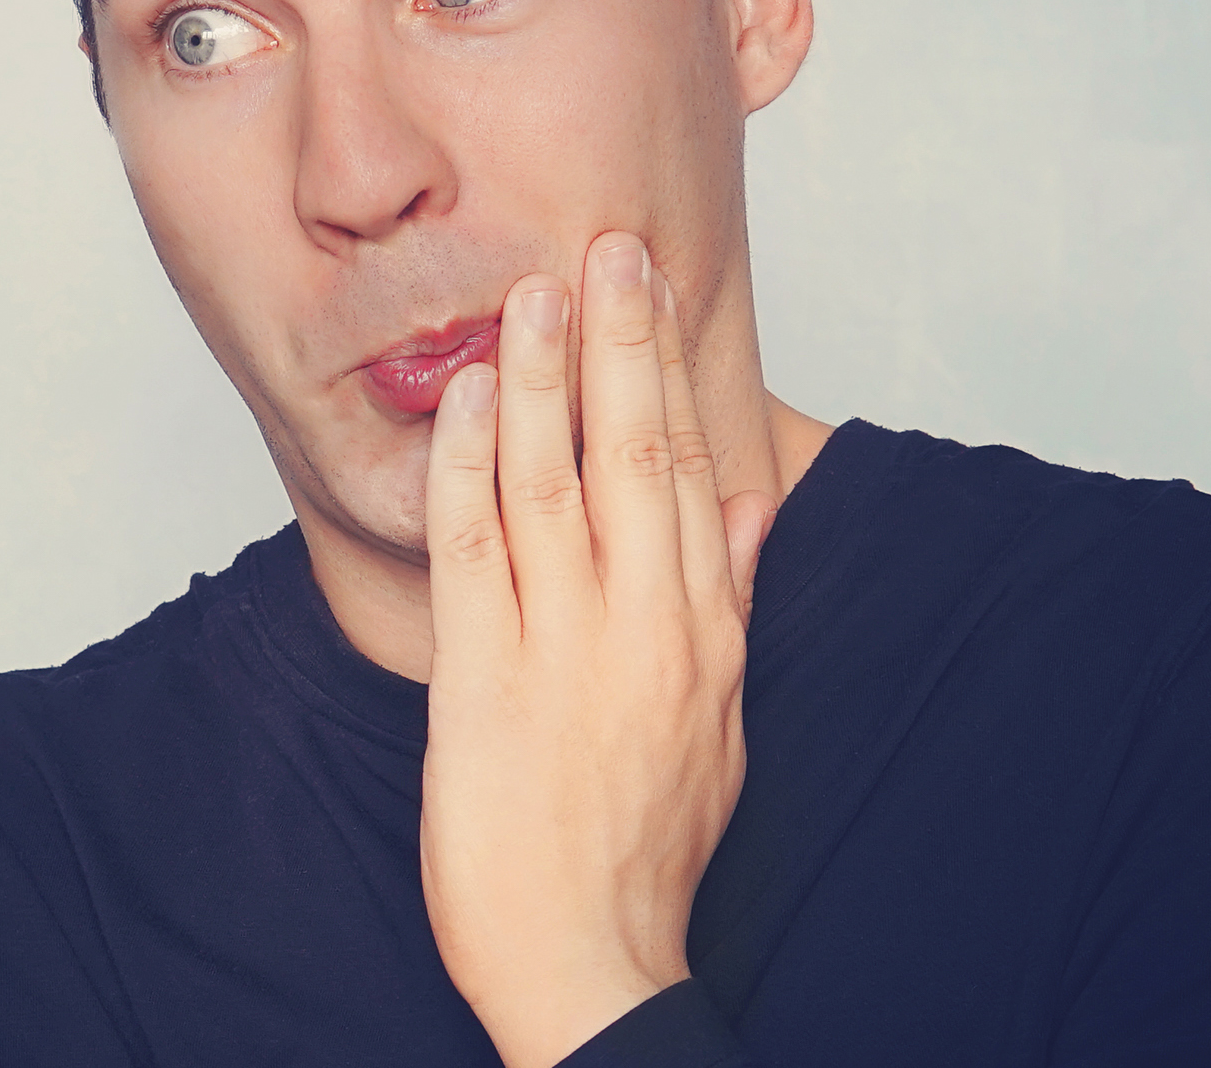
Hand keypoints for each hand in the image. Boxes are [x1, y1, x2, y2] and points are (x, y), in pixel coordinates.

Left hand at [417, 234, 774, 1067]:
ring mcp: (562, 650)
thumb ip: (729, 600)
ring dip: (538, 379)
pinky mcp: (482, 682)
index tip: (652, 287)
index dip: (668, 370)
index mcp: (703, 633)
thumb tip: (750, 501)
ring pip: (551, 482)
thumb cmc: (649, 848)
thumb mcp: (721, 721)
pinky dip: (465, 468)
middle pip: (635, 454)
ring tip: (531, 291)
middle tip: (608, 247)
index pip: (692, 472)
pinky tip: (460, 402)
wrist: (590, 962)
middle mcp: (643, 628)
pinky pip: (472, 551)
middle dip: (620, 342)